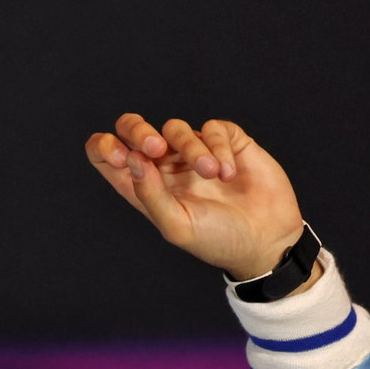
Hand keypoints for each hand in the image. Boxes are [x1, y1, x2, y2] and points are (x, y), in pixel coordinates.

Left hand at [85, 114, 309, 282]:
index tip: (123, 156)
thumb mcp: (177, 225)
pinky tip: (228, 172)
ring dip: (192, 149)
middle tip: (156, 149)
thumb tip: (132, 158)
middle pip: (133, 128)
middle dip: (137, 129)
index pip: (106, 155)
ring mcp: (193, 152)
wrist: (265, 240)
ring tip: (210, 175)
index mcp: (143, 186)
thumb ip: (150, 194)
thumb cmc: (217, 240)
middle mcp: (164, 166)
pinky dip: (218, 146)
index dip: (104, 147)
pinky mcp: (226, 143)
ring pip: (176, 128)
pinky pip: (213, 128)